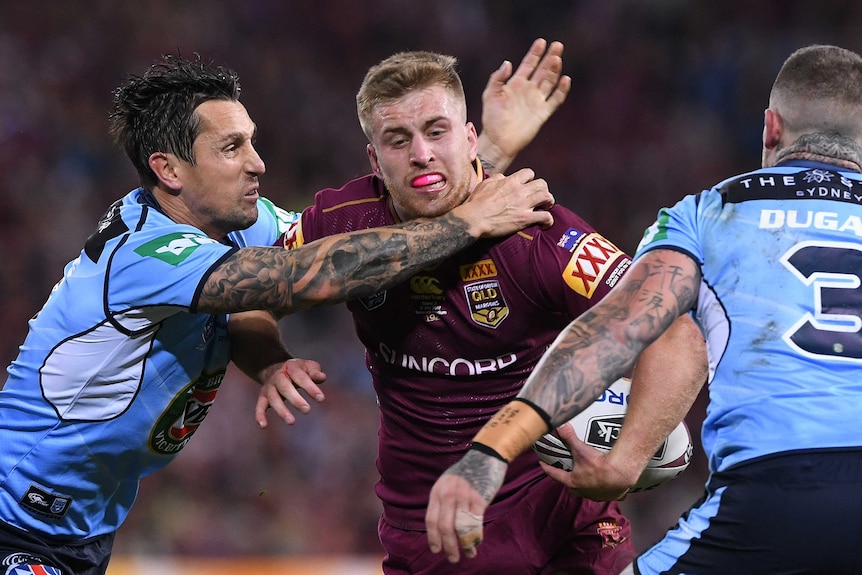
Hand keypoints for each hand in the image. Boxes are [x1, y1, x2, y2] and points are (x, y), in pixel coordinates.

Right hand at [254, 358, 326, 426]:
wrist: (276, 367)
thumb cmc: (298, 370)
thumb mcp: (308, 366)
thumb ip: (315, 372)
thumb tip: (322, 377)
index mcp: (291, 367)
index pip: (301, 377)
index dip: (311, 388)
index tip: (321, 399)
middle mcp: (278, 377)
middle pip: (285, 387)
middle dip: (295, 400)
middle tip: (307, 410)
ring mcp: (269, 387)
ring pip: (273, 398)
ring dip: (281, 410)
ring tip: (291, 422)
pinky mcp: (263, 396)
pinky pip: (259, 406)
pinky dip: (259, 415)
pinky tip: (264, 426)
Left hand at [426, 450, 507, 563]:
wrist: (485, 456)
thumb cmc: (466, 472)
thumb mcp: (447, 484)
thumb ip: (443, 502)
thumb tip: (441, 527)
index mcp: (437, 492)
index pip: (431, 520)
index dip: (433, 538)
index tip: (436, 550)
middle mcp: (448, 495)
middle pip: (444, 528)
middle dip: (448, 546)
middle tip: (452, 558)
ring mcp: (464, 497)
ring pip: (461, 529)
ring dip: (465, 545)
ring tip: (469, 554)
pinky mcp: (479, 499)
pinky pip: (475, 523)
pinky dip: (476, 536)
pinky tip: (477, 542)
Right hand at [455, 168, 553, 237]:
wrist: (474, 218)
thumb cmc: (476, 203)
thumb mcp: (484, 184)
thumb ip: (497, 178)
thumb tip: (503, 177)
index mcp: (510, 181)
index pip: (529, 173)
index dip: (531, 180)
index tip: (528, 186)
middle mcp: (520, 191)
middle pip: (542, 184)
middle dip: (543, 189)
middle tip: (540, 197)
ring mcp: (524, 204)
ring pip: (547, 196)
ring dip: (549, 201)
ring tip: (546, 207)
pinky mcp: (525, 219)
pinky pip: (545, 217)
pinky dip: (548, 221)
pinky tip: (546, 224)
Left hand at [477, 38, 570, 173]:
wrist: (498, 140)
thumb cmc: (492, 118)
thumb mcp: (490, 95)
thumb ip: (497, 78)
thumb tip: (508, 63)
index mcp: (516, 84)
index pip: (528, 64)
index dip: (535, 53)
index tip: (541, 42)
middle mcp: (528, 90)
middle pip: (543, 70)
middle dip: (550, 57)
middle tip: (557, 45)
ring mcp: (537, 101)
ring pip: (550, 81)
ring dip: (555, 70)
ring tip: (557, 58)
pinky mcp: (543, 113)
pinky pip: (555, 99)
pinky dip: (561, 90)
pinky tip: (565, 79)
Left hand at [539, 422, 632, 500]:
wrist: (620, 474)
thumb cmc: (599, 465)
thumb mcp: (581, 449)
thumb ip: (569, 437)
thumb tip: (560, 426)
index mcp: (573, 482)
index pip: (555, 475)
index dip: (548, 468)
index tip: (542, 465)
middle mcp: (584, 491)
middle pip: (572, 486)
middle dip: (568, 479)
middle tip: (567, 471)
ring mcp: (598, 495)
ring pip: (588, 491)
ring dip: (586, 485)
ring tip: (587, 476)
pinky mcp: (611, 496)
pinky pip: (605, 493)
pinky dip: (605, 488)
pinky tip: (608, 483)